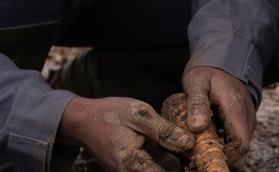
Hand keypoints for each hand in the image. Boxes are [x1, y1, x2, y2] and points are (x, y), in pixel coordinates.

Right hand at [57, 95, 193, 171]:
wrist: (83, 120)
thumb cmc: (110, 114)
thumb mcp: (141, 115)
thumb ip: (164, 131)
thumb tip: (189, 143)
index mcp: (130, 161)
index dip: (179, 170)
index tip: (195, 164)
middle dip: (174, 168)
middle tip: (191, 159)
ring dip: (167, 167)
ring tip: (185, 158)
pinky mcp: (124, 169)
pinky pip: (143, 171)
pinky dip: (157, 166)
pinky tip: (170, 155)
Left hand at [182, 66, 254, 166]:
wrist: (224, 56)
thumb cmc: (208, 70)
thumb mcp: (196, 82)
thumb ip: (196, 103)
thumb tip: (197, 127)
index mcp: (235, 108)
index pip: (240, 146)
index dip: (227, 160)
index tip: (204, 162)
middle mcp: (246, 116)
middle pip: (241, 151)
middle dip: (221, 159)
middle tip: (197, 160)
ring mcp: (247, 118)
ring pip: (239, 146)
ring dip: (222, 153)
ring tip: (197, 151)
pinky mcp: (244, 120)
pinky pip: (237, 139)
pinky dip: (223, 145)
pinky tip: (205, 142)